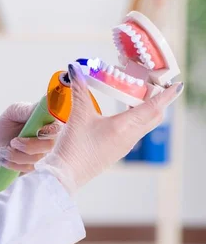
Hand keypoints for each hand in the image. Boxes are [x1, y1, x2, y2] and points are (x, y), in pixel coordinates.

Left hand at [0, 101, 62, 194]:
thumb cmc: (8, 124)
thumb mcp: (13, 112)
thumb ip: (26, 110)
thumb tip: (43, 105)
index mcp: (47, 121)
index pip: (56, 126)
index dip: (50, 129)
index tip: (39, 130)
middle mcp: (49, 138)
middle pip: (49, 145)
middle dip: (29, 146)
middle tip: (13, 142)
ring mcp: (44, 153)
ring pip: (36, 158)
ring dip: (15, 155)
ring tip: (3, 150)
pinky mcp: (36, 165)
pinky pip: (28, 168)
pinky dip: (13, 164)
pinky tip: (4, 159)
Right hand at [35, 62, 182, 194]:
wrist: (67, 173)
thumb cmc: (75, 148)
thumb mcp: (78, 114)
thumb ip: (79, 90)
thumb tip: (75, 70)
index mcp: (124, 127)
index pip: (153, 107)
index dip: (166, 95)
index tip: (176, 86)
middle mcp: (129, 137)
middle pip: (154, 116)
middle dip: (158, 100)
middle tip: (153, 85)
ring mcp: (125, 145)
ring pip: (145, 124)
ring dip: (146, 109)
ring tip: (136, 94)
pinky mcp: (118, 149)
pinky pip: (135, 131)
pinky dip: (135, 118)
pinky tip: (122, 112)